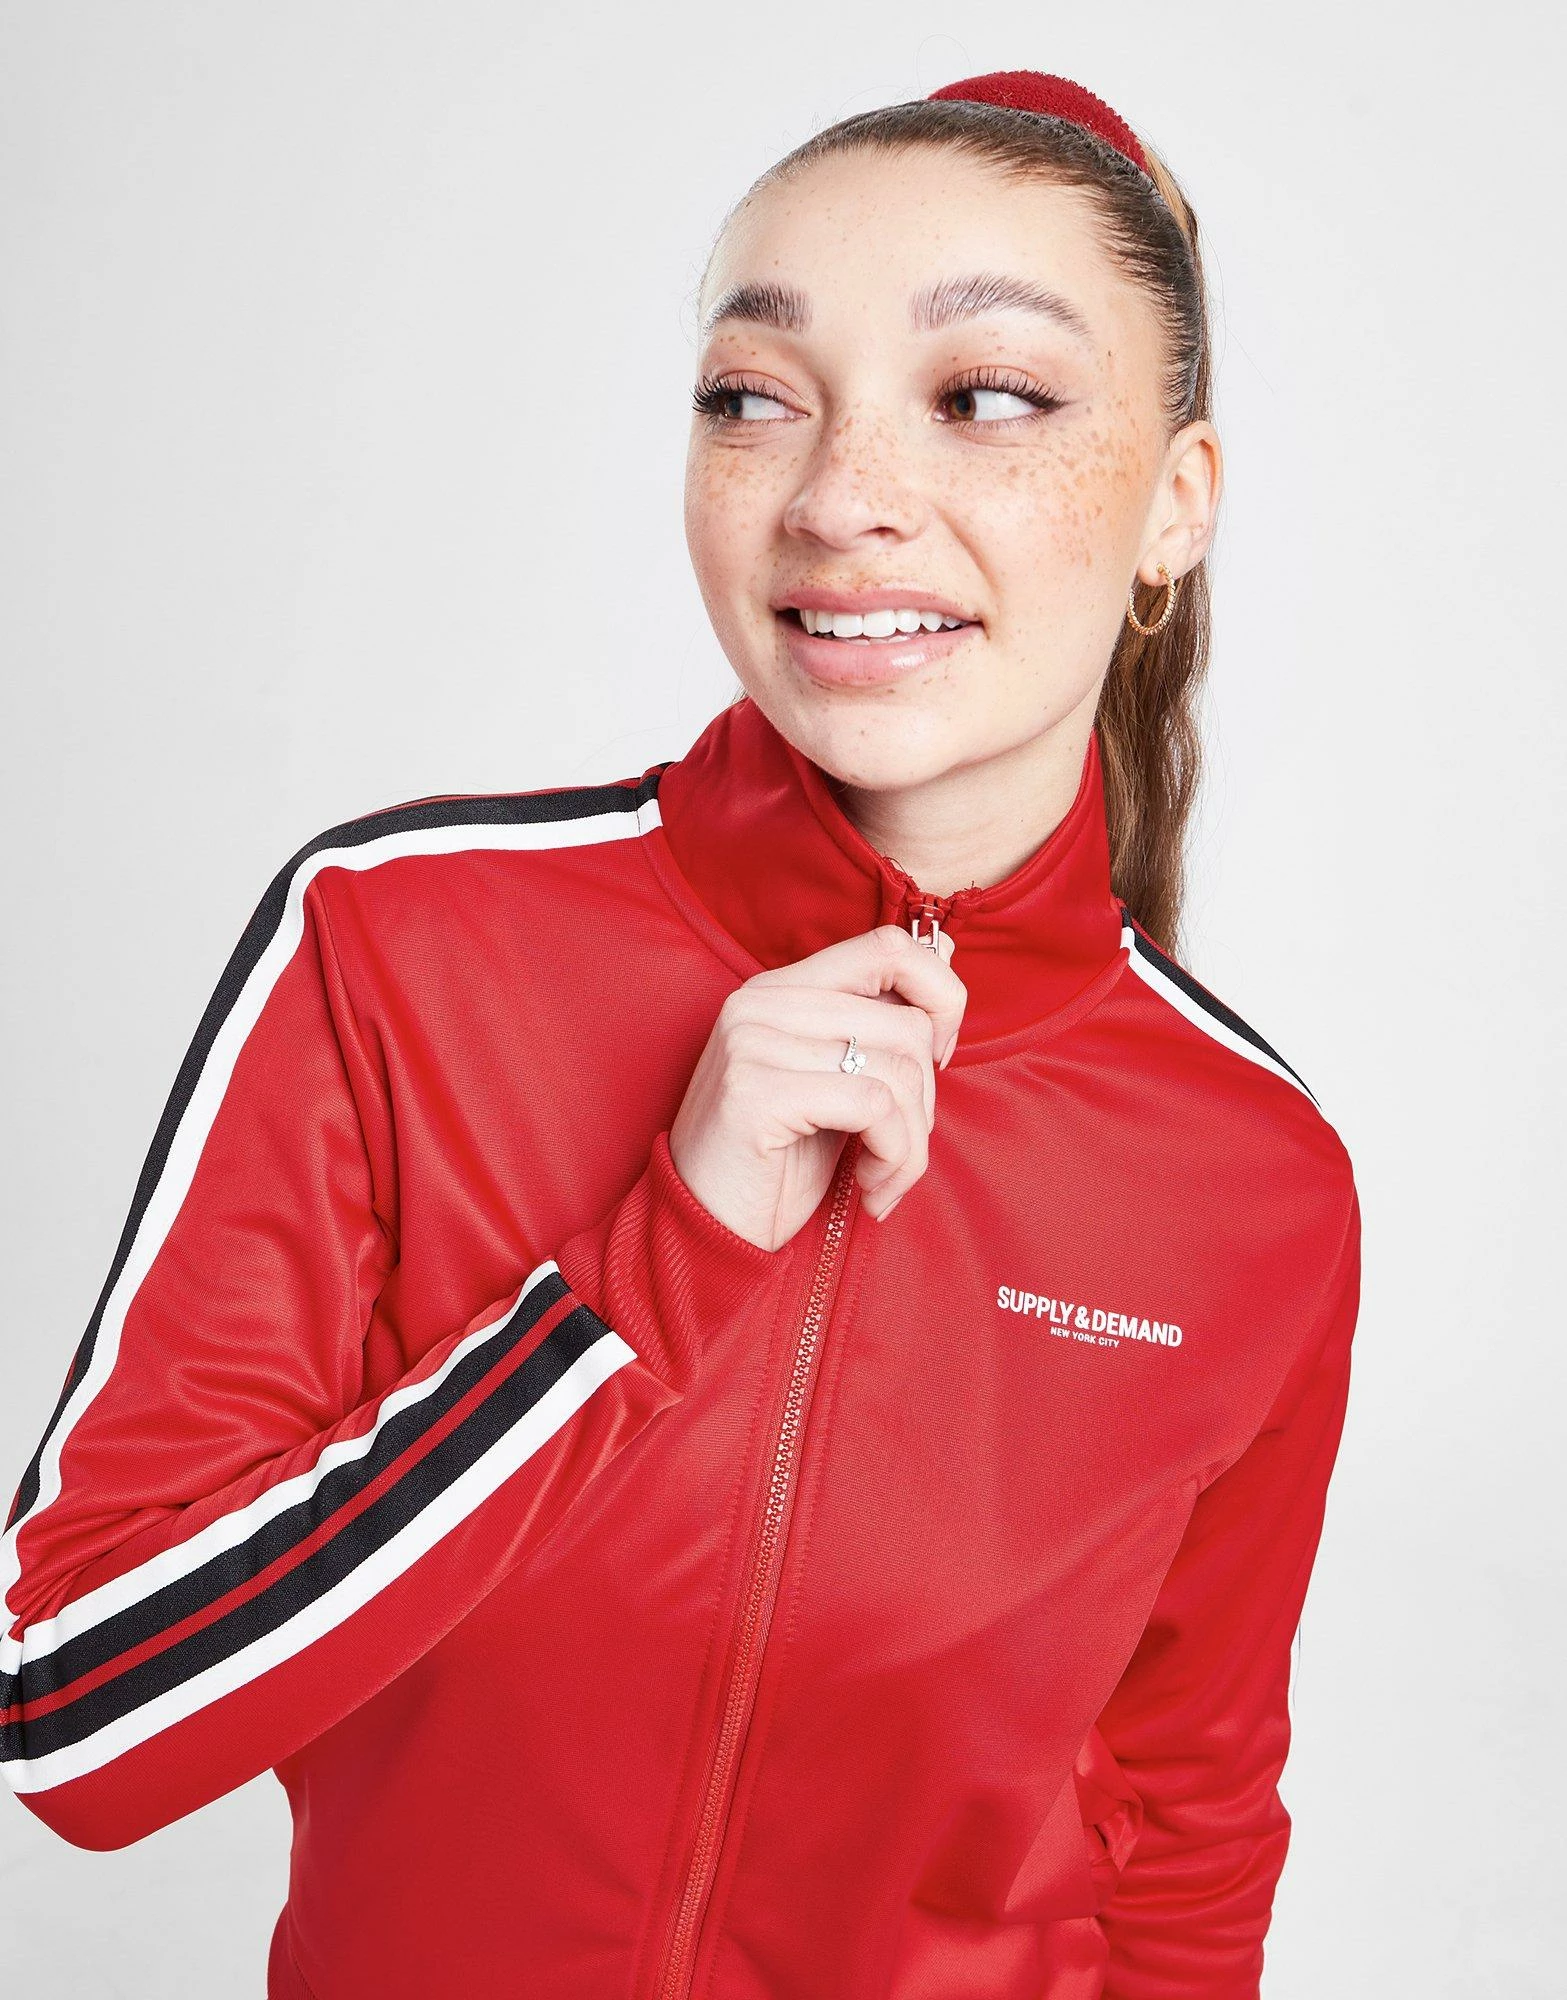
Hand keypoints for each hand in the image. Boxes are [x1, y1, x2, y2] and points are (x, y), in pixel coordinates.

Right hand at [667, 924, 967, 1251]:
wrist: (703, 1232)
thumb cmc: (775, 1164)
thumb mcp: (833, 1081)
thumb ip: (876, 1022)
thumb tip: (947, 945)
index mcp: (779, 989)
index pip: (887, 945)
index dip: (939, 996)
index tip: (936, 1059)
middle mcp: (761, 1004)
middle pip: (907, 1025)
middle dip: (925, 1100)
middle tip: (896, 1147)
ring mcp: (753, 1044)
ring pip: (899, 1070)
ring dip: (910, 1142)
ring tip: (880, 1175)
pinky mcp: (758, 1093)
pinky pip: (874, 1107)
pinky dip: (893, 1157)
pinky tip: (869, 1187)